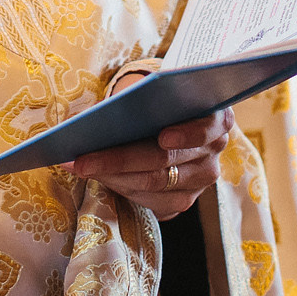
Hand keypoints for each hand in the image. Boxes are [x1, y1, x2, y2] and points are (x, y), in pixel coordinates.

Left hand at [64, 107, 232, 219]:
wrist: (173, 121)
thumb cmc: (162, 102)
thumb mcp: (157, 94)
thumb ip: (138, 100)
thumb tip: (88, 118)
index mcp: (217, 119)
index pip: (207, 129)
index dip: (187, 134)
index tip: (163, 138)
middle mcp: (215, 151)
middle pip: (165, 161)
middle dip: (119, 160)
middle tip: (82, 159)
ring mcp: (201, 180)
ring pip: (153, 185)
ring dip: (112, 177)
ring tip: (79, 168)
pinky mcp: (184, 200)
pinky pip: (150, 201)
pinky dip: (120, 189)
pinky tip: (96, 178)